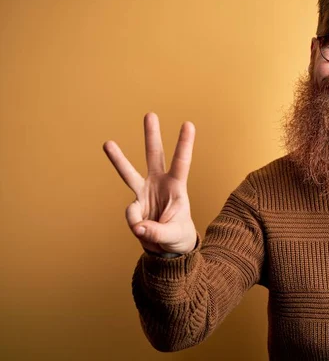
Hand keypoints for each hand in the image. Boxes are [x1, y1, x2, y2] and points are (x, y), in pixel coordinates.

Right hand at [103, 112, 197, 254]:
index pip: (182, 162)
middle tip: (150, 114)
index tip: (188, 124)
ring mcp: (145, 192)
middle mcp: (159, 183)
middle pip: (154, 156)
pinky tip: (145, 230)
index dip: (184, 144)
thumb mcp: (174, 236)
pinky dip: (136, 225)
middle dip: (151, 135)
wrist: (169, 248)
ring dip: (118, 158)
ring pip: (129, 173)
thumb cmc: (179, 236)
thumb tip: (137, 225)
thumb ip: (156, 231)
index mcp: (177, 186)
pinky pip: (130, 214)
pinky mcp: (134, 204)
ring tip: (107, 143)